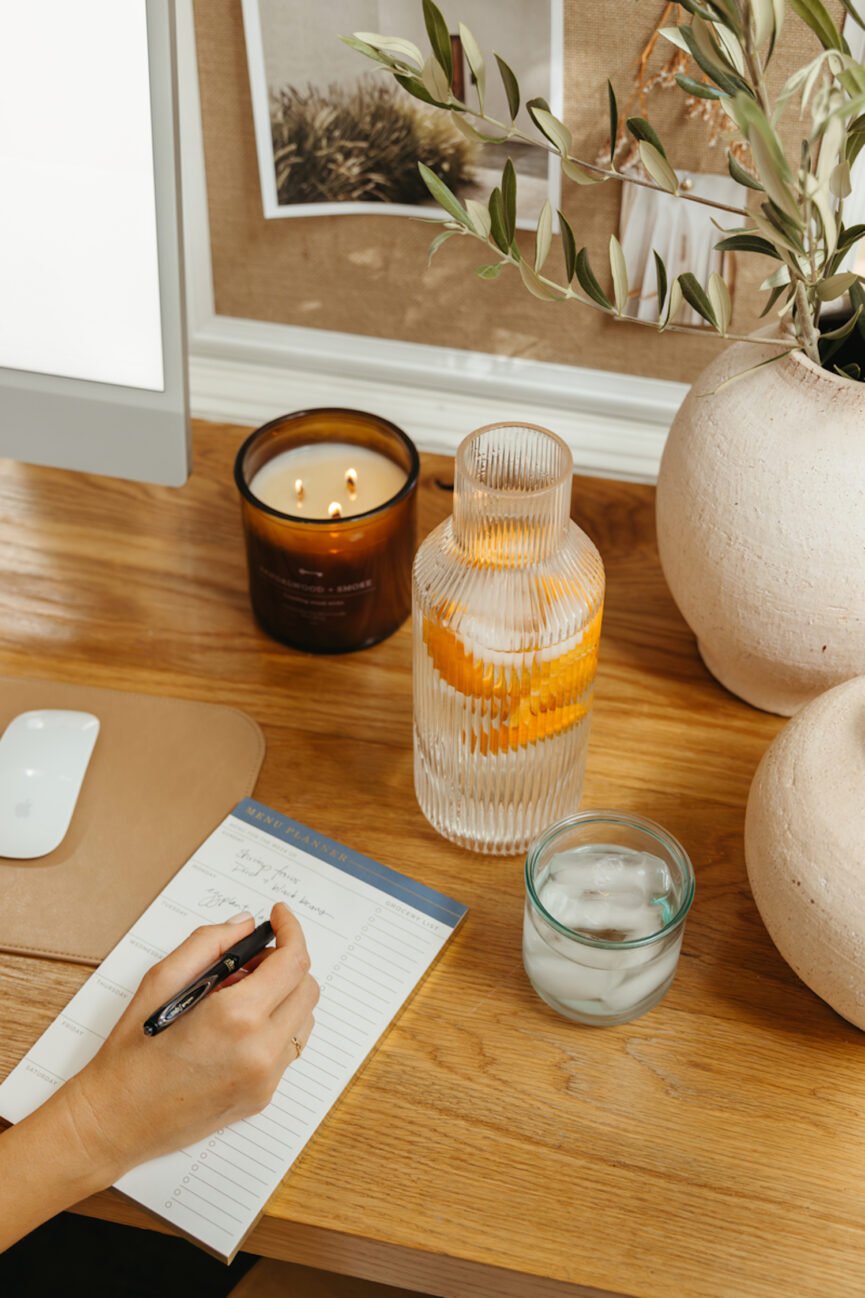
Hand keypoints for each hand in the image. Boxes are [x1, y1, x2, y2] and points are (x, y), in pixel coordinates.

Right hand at [62, 902, 318, 1180]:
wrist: (116, 1122)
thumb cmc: (131, 1053)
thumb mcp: (160, 982)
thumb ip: (208, 944)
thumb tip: (244, 925)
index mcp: (237, 1017)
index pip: (293, 962)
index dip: (291, 930)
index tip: (279, 915)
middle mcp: (261, 1051)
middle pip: (306, 988)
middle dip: (285, 963)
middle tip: (247, 961)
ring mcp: (266, 1079)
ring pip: (303, 1019)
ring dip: (283, 996)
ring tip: (236, 996)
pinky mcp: (263, 1097)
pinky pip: (288, 1048)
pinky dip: (274, 1026)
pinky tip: (236, 1027)